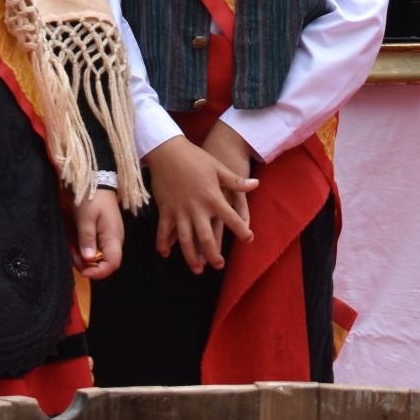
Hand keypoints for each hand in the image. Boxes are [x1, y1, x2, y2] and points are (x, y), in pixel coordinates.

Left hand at [72, 188, 123, 279]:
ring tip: (72, 249)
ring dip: (86, 256)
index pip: (113, 264)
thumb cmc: (91, 198)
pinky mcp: (105, 231)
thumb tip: (89, 260)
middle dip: (88, 264)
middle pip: (106, 261)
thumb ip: (87, 239)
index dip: (99, 272)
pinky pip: (98, 245)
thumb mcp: (85, 218)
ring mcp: (111, 235)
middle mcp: (115, 239)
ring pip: (101, 255)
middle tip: (73, 256)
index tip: (83, 270)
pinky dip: (87, 247)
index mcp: (113, 237)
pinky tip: (76, 242)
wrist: (97, 179)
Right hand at [144, 133, 256, 274]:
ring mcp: (179, 211)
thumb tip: (256, 185)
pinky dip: (163, 243)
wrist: (167, 151)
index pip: (231, 219)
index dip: (241, 231)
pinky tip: (166, 252)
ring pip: (185, 241)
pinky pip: (163, 231)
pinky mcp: (165, 210)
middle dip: (213, 256)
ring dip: (191, 257)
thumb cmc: (195, 158)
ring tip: (198, 269)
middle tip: (219, 265)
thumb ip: (235, 181)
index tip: (248, 239)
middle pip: (206, 239)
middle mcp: (196, 209)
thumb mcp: (217, 167)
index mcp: (212, 198)